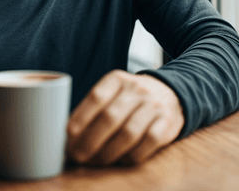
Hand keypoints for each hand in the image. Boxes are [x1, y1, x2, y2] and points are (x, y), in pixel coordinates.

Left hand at [67, 70, 184, 164]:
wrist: (169, 93)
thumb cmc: (131, 98)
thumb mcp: (113, 92)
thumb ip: (94, 108)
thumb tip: (68, 134)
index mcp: (117, 79)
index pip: (96, 97)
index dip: (80, 118)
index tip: (69, 135)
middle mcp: (136, 89)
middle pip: (110, 117)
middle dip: (90, 141)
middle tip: (79, 155)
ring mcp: (153, 105)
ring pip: (128, 133)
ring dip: (109, 152)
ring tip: (98, 160)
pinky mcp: (167, 122)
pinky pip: (148, 143)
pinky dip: (132, 155)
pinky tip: (122, 159)